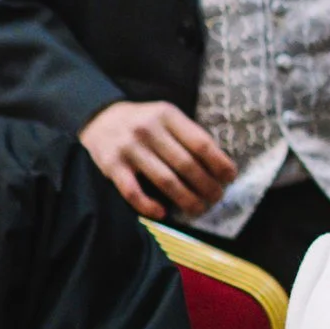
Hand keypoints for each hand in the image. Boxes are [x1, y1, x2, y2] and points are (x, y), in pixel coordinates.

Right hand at [78, 100, 236, 219]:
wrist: (99, 118)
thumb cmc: (143, 122)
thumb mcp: (166, 117)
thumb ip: (188, 135)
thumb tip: (220, 165)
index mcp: (167, 115)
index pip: (201, 144)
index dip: (219, 164)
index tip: (230, 178)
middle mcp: (148, 130)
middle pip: (186, 165)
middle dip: (207, 186)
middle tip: (217, 198)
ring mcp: (129, 148)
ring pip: (165, 181)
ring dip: (187, 200)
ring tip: (199, 209)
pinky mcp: (111, 166)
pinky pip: (133, 192)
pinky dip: (148, 206)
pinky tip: (163, 213)